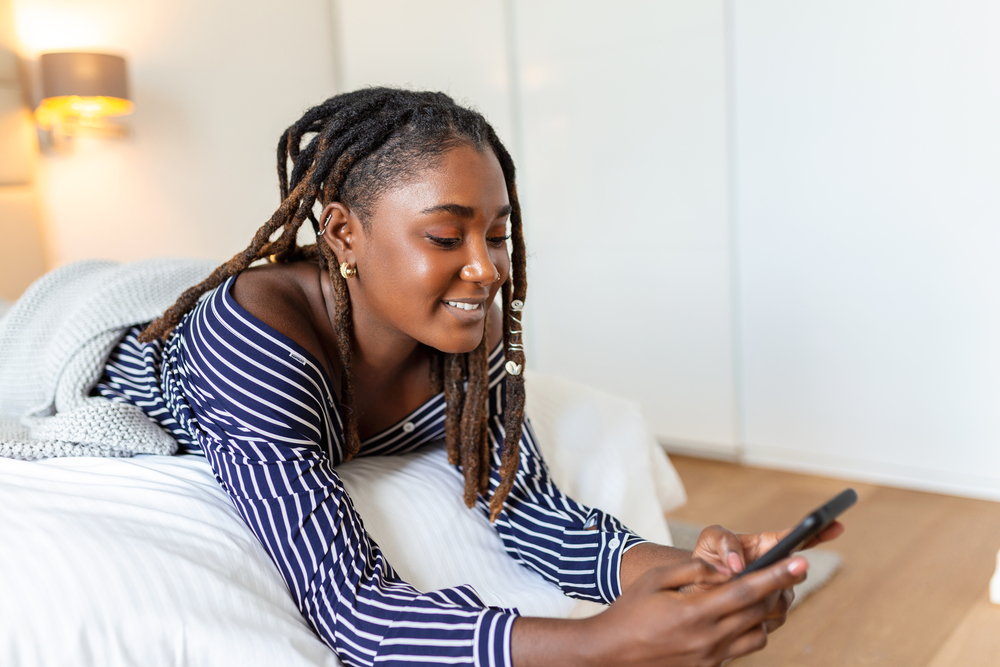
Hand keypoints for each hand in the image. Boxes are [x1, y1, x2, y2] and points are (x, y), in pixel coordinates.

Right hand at [581, 556, 808, 665]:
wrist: (611, 652)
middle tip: (790, 574)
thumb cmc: (630, 610)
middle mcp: (708, 638)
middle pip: (760, 613)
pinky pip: (741, 649)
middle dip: (780, 592)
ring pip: (758, 636)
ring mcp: (710, 657)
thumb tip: (725, 568)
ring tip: (758, 597)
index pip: (747, 591)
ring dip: (764, 615)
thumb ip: (692, 569)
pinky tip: (736, 618)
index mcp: (695, 612)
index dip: (776, 576)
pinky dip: (747, 632)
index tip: (800, 563)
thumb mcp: (655, 579)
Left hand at [689, 521, 843, 632]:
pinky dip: (757, 616)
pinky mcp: (769, 617)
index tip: (835, 524)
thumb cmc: (707, 558)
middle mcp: (778, 569)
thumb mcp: (711, 540)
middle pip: (796, 573)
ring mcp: (777, 594)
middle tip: (765, 574)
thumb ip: (725, 543)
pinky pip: (772, 620)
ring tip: (738, 593)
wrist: (695, 589)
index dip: (819, 531)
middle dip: (783, 575)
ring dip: (764, 597)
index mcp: (768, 545)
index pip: (799, 537)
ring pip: (784, 600)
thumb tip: (738, 565)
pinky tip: (740, 612)